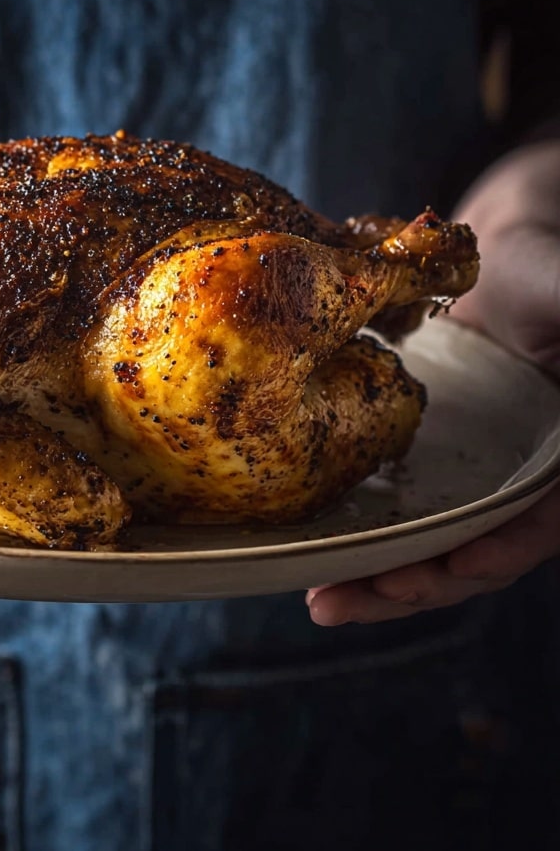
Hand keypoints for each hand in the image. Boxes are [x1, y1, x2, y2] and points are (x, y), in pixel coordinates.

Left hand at [307, 140, 559, 625]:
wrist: (500, 250)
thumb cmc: (546, 263)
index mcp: (559, 456)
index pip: (538, 523)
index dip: (496, 552)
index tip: (445, 569)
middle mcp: (522, 478)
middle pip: (478, 552)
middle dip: (415, 583)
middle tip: (343, 600)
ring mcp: (474, 473)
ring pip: (434, 542)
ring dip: (382, 577)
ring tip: (324, 601)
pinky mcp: (431, 458)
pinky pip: (402, 507)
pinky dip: (364, 534)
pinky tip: (314, 550)